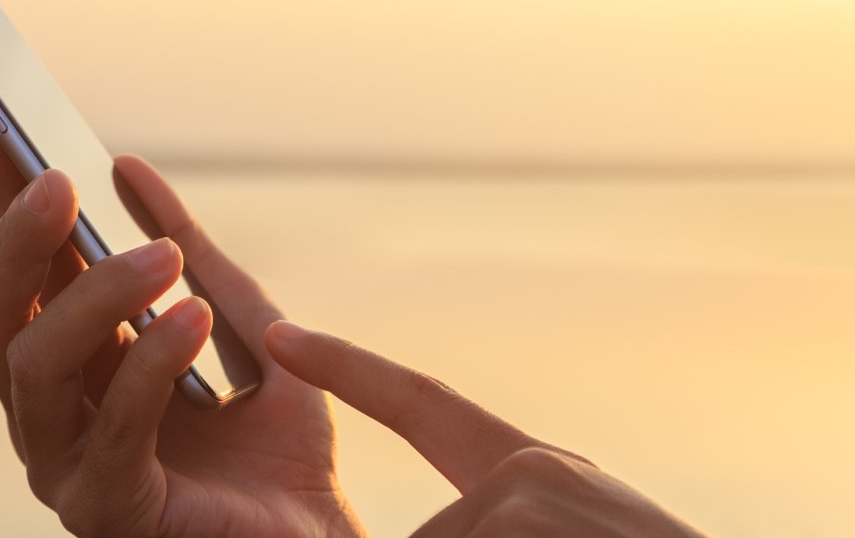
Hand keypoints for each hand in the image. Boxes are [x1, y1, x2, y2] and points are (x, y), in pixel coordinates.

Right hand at [0, 114, 362, 536]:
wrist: (317, 526)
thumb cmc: (272, 432)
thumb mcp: (237, 315)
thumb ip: (189, 249)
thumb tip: (127, 167)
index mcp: (77, 364)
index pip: (23, 274)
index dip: (2, 202)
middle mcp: (55, 411)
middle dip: (17, 242)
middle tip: (58, 179)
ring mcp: (69, 464)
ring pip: (35, 367)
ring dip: (94, 298)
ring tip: (158, 255)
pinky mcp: (106, 508)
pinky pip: (110, 429)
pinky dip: (147, 365)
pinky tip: (189, 319)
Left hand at [265, 322, 704, 536]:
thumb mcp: (571, 533)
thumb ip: (502, 516)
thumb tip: (455, 515)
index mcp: (538, 470)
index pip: (425, 405)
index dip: (351, 369)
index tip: (283, 336)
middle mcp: (529, 475)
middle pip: (426, 537)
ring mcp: (525, 504)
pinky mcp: (514, 525)